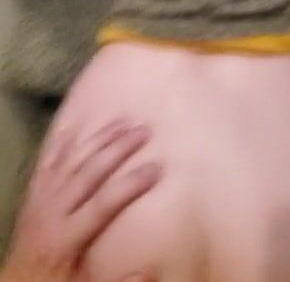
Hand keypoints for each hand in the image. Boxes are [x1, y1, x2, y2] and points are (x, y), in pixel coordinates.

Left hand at [2, 121, 160, 281]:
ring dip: (98, 138)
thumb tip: (148, 272)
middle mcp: (53, 210)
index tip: (157, 167)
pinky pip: (48, 160)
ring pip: (72, 159)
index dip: (132, 183)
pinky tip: (78, 125)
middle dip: (118, 148)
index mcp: (67, 237)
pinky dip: (63, 140)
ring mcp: (41, 198)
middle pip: (89, 171)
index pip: (104, 203)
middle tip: (145, 131)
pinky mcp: (34, 193)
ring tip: (124, 121)